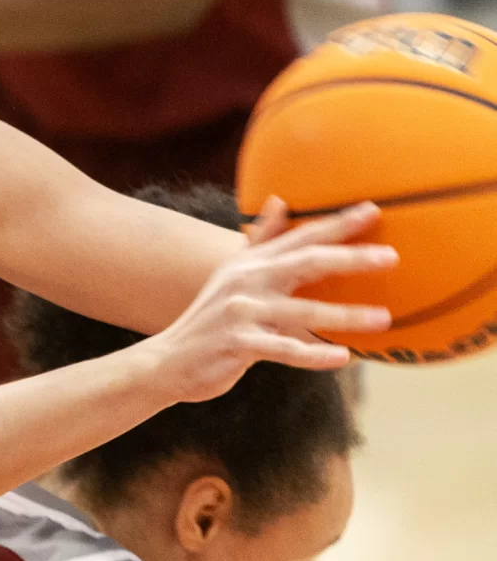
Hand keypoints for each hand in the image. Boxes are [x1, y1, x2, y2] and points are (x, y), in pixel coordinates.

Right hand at [144, 199, 394, 402]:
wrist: (168, 360)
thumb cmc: (211, 319)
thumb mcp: (230, 275)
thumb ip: (259, 241)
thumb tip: (279, 200)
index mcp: (249, 264)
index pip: (299, 237)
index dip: (337, 224)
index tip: (374, 210)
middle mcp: (246, 282)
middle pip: (305, 263)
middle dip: (349, 258)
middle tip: (391, 257)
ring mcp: (241, 313)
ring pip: (302, 311)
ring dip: (346, 315)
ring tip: (384, 319)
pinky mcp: (238, 344)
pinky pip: (285, 350)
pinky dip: (315, 355)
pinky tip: (343, 358)